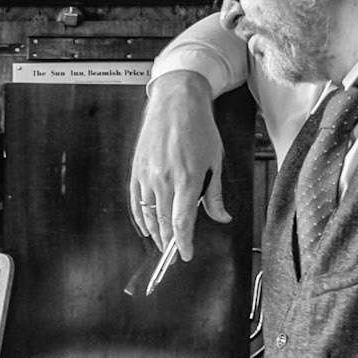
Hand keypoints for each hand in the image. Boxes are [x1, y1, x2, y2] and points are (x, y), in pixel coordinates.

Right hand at [129, 71, 231, 259]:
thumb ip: (214, 194)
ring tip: (162, 245)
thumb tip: (222, 217)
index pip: (182, 222)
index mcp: (186, 179)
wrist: (176, 101)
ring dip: (155, 233)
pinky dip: (139, 217)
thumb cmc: (199, 128)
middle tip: (173, 255)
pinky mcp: (136, 169)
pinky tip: (145, 227)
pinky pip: (135, 201)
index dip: (183, 243)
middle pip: (163, 223)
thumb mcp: (215, 161)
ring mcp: (147, 175)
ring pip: (148, 215)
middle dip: (169, 243)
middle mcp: (163, 180)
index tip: (185, 255)